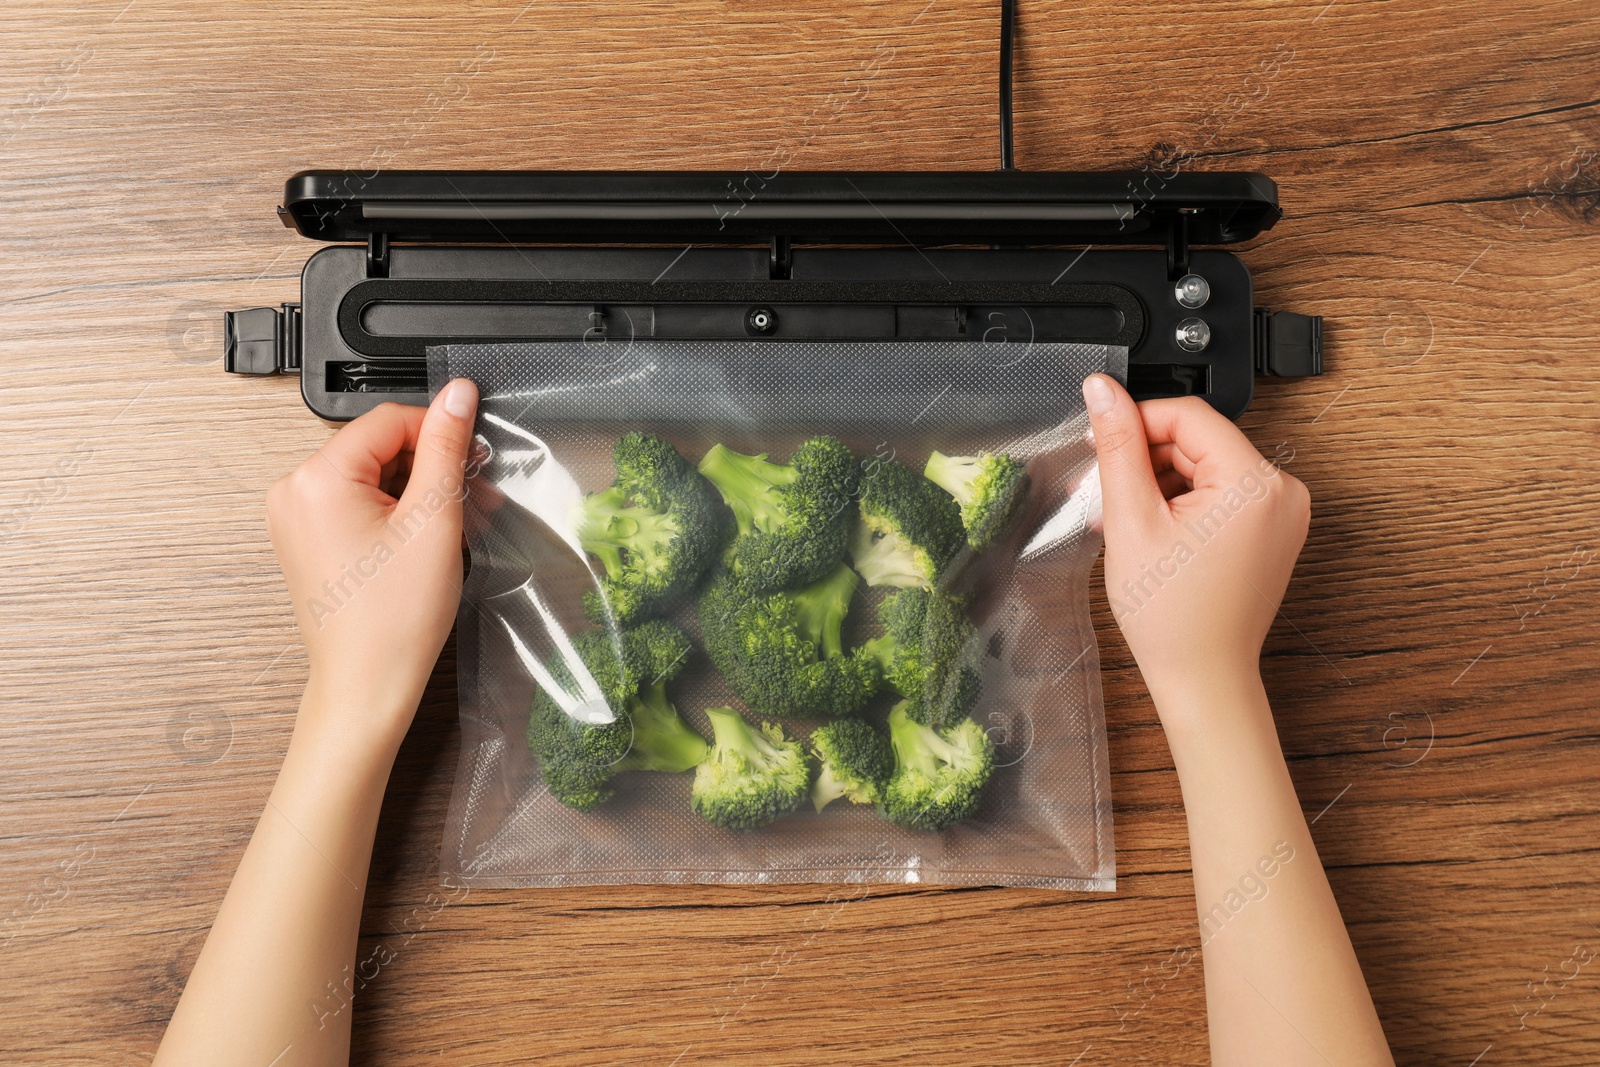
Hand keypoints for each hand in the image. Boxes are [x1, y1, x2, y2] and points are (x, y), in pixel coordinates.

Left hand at [266, 380, 478, 753]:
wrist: (367, 684)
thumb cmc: (393, 620)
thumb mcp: (434, 521)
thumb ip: (446, 448)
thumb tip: (456, 395)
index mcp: (317, 479)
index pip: (389, 420)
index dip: (439, 432)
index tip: (472, 455)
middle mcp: (294, 491)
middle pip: (378, 447)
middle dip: (430, 467)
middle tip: (472, 498)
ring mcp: (295, 517)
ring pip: (371, 476)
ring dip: (417, 491)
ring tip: (455, 524)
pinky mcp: (306, 539)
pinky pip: (355, 503)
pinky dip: (393, 512)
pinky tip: (425, 537)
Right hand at [1082, 374, 1308, 713]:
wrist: (1203, 678)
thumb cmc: (1173, 617)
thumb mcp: (1131, 519)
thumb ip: (1118, 446)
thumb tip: (1103, 391)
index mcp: (1254, 482)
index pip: (1188, 414)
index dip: (1136, 421)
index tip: (1100, 438)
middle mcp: (1282, 491)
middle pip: (1198, 440)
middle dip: (1145, 459)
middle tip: (1101, 489)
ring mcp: (1282, 512)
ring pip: (1205, 466)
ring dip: (1159, 482)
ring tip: (1122, 519)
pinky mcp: (1272, 530)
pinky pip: (1221, 493)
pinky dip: (1183, 502)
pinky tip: (1150, 529)